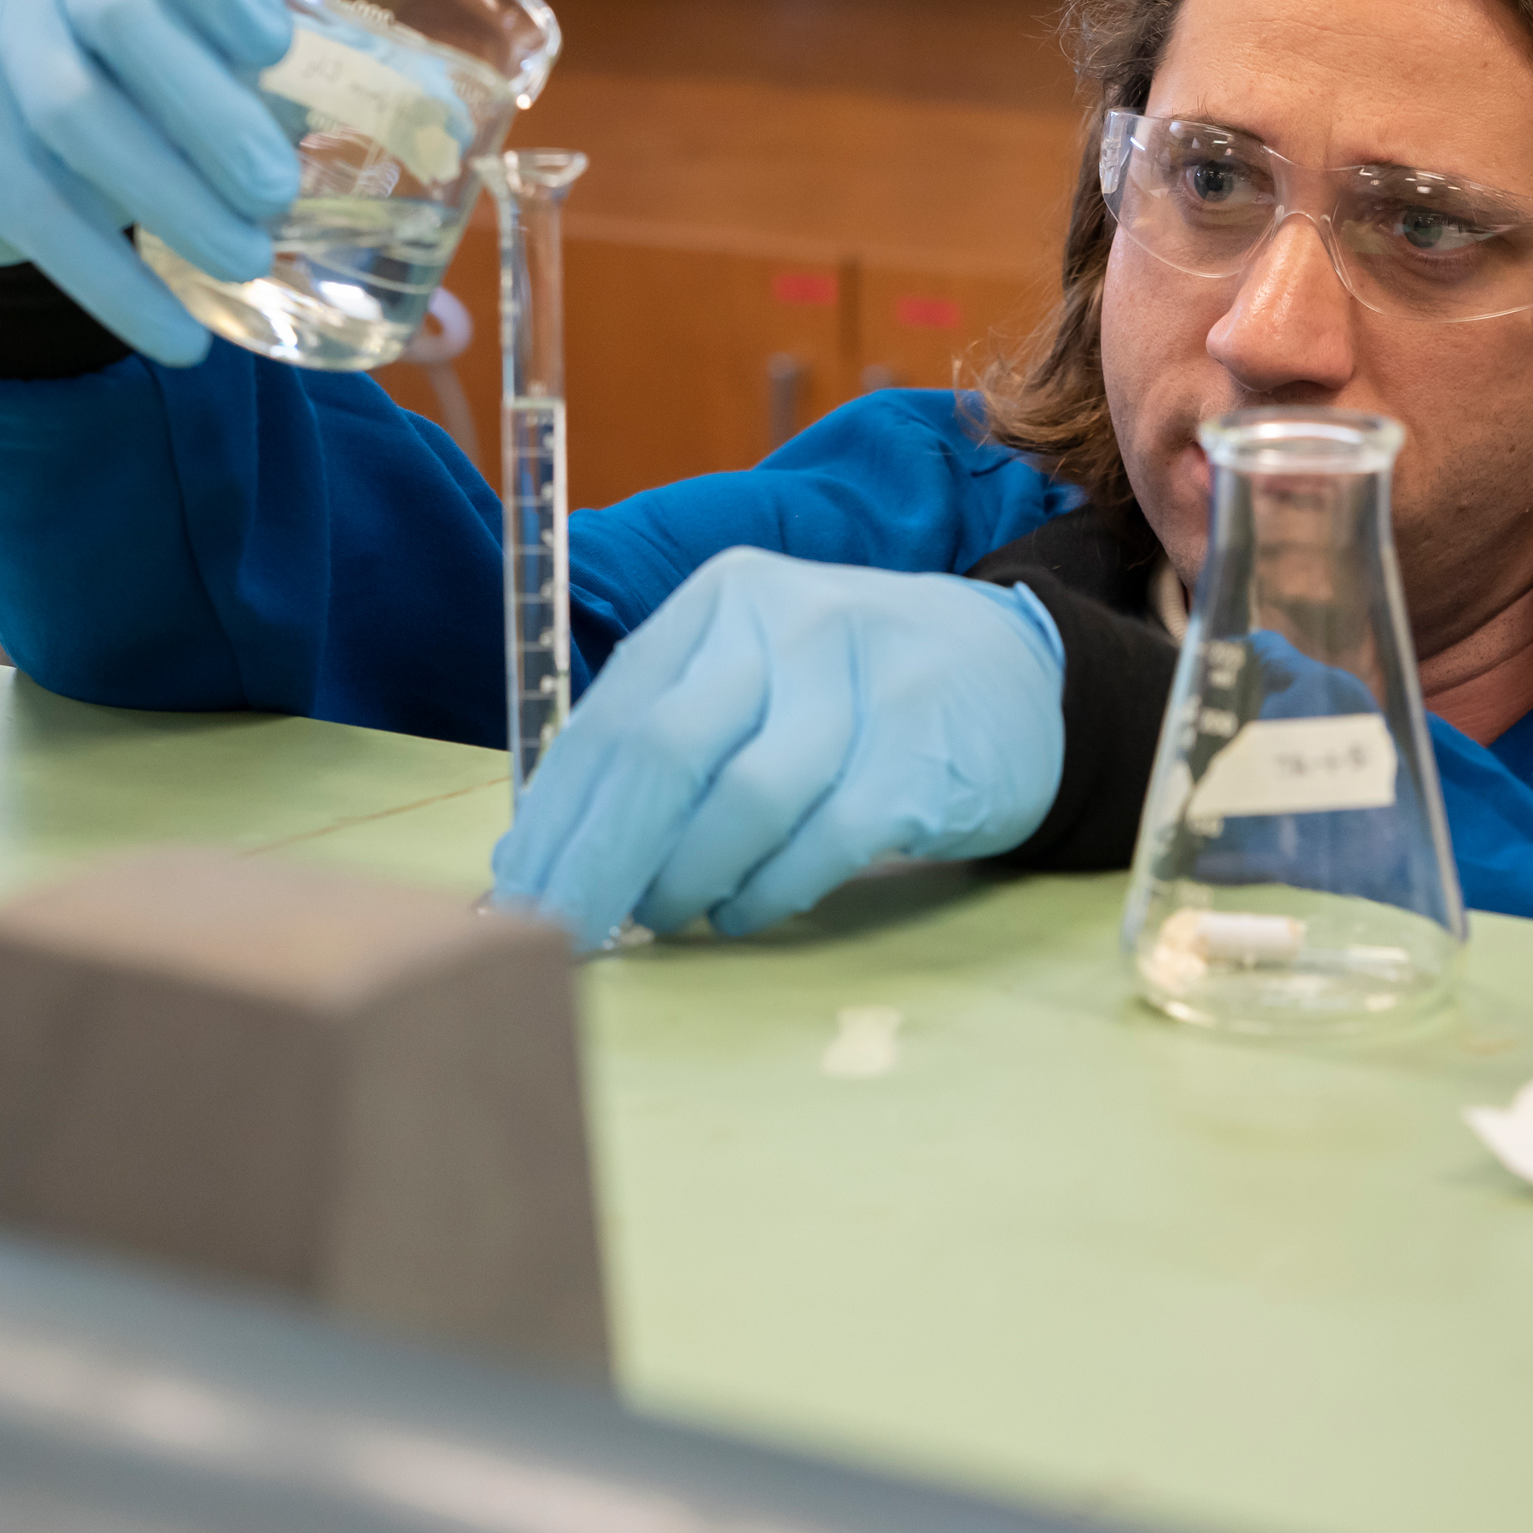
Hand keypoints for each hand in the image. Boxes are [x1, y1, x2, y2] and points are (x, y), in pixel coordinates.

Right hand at [0, 0, 300, 366]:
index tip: (276, 44)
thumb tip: (450, 138)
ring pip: (71, 115)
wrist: (8, 105)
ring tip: (245, 260)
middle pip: (118, 22)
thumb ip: (317, 81)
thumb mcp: (226, 52)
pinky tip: (177, 335)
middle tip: (276, 190)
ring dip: (166, 198)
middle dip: (203, 110)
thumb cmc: (165, 71)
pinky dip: (113, 282)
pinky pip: (35, 211)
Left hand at [491, 548, 1066, 945]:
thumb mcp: (754, 670)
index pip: (613, 717)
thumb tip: (544, 853)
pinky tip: (741, 914)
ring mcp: (862, 684)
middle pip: (663, 754)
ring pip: (741, 803)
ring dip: (685, 881)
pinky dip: (767, 893)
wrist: (1016, 673)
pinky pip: (821, 843)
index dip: (557, 819)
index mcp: (722, 600)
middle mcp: (787, 623)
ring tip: (665, 917)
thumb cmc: (852, 690)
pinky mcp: (920, 755)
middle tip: (564, 932)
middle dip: (599, 862)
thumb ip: (662, 736)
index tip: (516, 895)